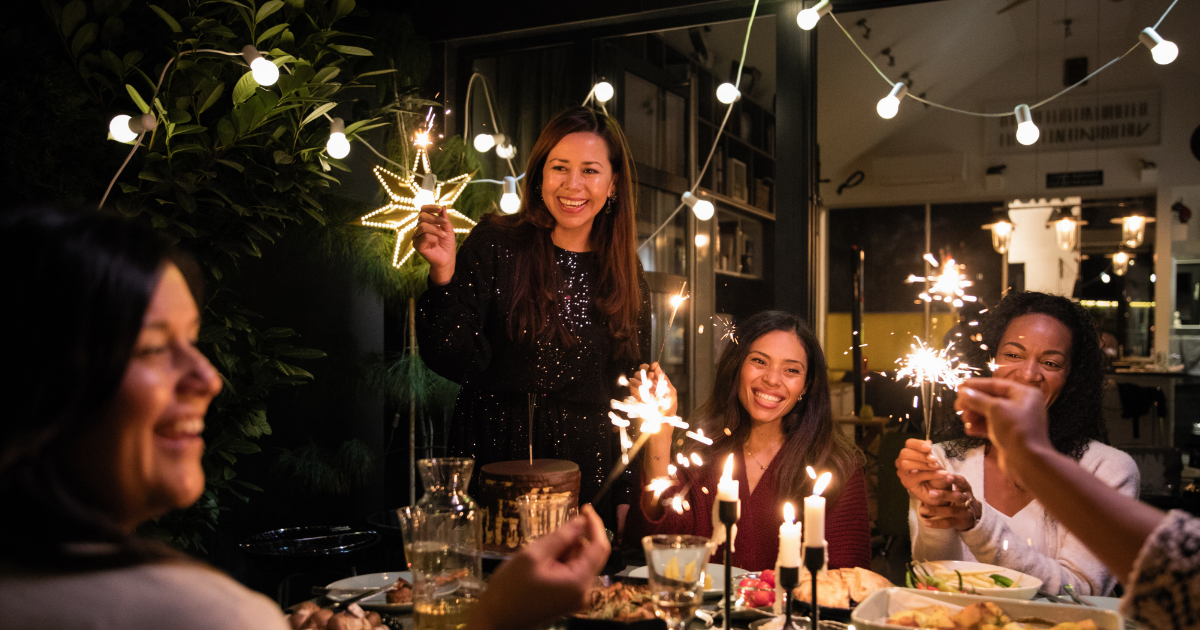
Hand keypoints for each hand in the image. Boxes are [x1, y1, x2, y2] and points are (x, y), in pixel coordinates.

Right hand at [413, 205, 456, 284]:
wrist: (447, 259)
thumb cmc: (447, 244)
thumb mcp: (448, 229)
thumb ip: (444, 218)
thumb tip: (443, 206)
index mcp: (425, 223)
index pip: (423, 210)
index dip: (430, 207)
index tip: (440, 209)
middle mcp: (419, 228)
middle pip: (422, 216)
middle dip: (435, 219)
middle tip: (444, 224)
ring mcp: (417, 236)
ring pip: (423, 226)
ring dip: (436, 230)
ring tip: (443, 236)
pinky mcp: (416, 245)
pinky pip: (424, 236)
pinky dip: (433, 238)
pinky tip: (436, 243)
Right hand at [469, 504, 610, 629]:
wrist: (495, 621)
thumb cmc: (509, 589)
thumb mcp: (532, 556)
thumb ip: (560, 537)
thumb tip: (581, 521)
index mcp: (579, 581)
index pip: (600, 547)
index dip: (595, 524)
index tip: (584, 507)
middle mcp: (584, 592)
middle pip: (590, 555)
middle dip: (574, 539)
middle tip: (549, 535)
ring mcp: (576, 597)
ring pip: (580, 562)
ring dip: (565, 550)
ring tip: (539, 553)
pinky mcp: (567, 599)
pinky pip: (572, 572)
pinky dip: (561, 561)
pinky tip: (541, 563)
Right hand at [629, 362, 677, 416]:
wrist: (659, 425)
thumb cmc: (668, 410)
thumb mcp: (671, 393)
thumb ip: (664, 379)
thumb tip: (657, 368)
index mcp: (659, 382)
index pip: (653, 369)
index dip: (652, 366)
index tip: (653, 366)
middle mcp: (650, 384)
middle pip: (643, 370)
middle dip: (645, 370)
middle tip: (650, 376)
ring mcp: (641, 390)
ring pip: (636, 376)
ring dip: (640, 378)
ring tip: (646, 385)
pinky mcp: (634, 396)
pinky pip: (631, 385)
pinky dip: (635, 385)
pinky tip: (640, 389)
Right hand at [895, 439, 949, 500]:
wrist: (941, 492)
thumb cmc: (937, 476)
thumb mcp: (935, 462)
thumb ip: (929, 453)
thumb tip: (928, 442)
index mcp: (910, 453)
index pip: (909, 443)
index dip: (918, 444)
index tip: (929, 447)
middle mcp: (902, 462)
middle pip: (905, 453)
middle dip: (920, 455)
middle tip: (934, 460)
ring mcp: (903, 473)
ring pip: (906, 464)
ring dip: (923, 464)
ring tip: (936, 467)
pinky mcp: (907, 482)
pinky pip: (916, 476)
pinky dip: (930, 474)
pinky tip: (941, 474)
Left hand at [916, 473, 980, 531]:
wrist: (972, 515)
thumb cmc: (958, 496)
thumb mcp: (957, 487)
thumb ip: (944, 478)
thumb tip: (925, 466)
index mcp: (965, 488)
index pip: (962, 482)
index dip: (955, 479)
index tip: (946, 475)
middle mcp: (967, 500)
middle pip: (957, 497)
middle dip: (944, 495)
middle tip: (930, 493)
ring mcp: (964, 512)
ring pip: (951, 511)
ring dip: (936, 510)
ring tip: (922, 508)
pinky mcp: (959, 523)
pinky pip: (947, 523)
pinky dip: (936, 523)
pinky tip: (925, 522)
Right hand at [955, 378, 1051, 483]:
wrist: (1027, 461)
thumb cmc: (1015, 429)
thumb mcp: (995, 409)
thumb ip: (977, 399)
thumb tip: (962, 391)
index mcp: (1024, 394)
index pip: (996, 384)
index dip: (976, 385)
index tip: (959, 387)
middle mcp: (1021, 405)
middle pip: (991, 399)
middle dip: (973, 403)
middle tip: (958, 406)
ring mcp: (1015, 421)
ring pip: (990, 414)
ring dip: (975, 415)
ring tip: (964, 419)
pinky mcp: (1009, 435)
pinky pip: (991, 426)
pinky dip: (980, 427)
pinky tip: (969, 430)